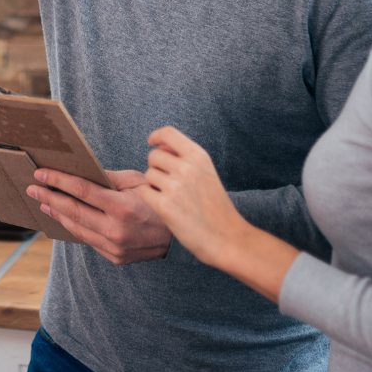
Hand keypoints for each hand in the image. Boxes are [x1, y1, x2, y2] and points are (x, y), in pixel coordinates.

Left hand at [27, 168, 171, 263]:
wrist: (176, 239)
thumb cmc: (157, 202)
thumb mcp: (138, 182)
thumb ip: (110, 178)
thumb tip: (83, 171)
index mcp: (122, 207)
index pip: (82, 191)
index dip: (59, 181)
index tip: (41, 173)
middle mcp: (115, 230)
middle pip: (73, 211)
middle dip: (49, 197)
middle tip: (32, 188)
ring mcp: (113, 247)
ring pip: (76, 228)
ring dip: (56, 214)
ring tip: (43, 202)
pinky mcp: (113, 257)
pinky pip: (87, 239)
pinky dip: (73, 227)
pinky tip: (63, 217)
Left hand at [139, 126, 249, 268]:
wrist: (228, 238)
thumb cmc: (216, 207)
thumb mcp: (207, 173)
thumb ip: (184, 157)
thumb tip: (159, 146)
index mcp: (198, 156)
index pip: (168, 133)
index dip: (156, 136)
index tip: (152, 142)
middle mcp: (186, 167)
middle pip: (154, 156)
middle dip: (156, 168)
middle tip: (168, 183)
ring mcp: (175, 186)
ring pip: (148, 175)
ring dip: (154, 185)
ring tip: (171, 198)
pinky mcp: (164, 206)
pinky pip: (144, 192)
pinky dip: (150, 199)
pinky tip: (164, 206)